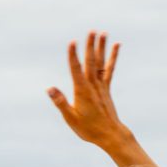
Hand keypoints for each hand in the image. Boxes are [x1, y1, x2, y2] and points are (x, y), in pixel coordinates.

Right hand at [47, 31, 127, 149]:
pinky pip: (109, 70)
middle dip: (90, 46)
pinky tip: (116, 46)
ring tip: (102, 33)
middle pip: (91, 62)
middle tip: (91, 31)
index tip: (72, 42)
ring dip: (101, 47)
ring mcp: (101, 86)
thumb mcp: (71, 118)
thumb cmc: (89, 129)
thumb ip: (60, 103)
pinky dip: (112, 58)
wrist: (110, 135)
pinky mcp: (106, 89)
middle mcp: (93, 86)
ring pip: (100, 63)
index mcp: (82, 92)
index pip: (76, 70)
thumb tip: (50, 89)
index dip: (73, 56)